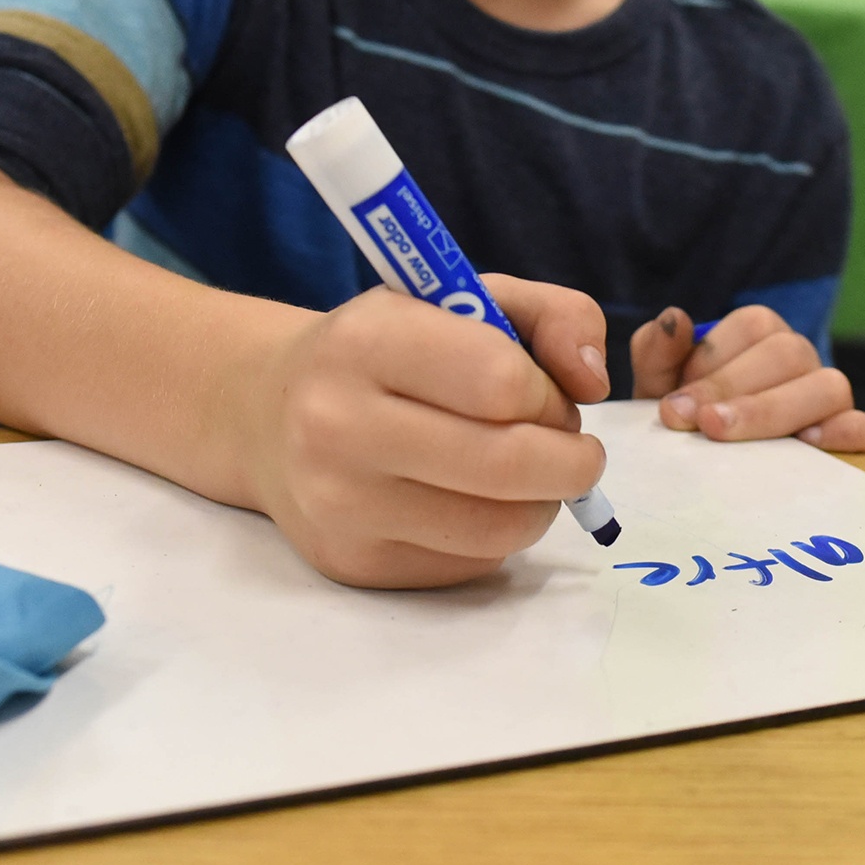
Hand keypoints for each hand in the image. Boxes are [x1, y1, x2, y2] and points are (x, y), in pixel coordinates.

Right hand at [243, 275, 611, 588]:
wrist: (270, 415)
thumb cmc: (387, 351)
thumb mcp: (460, 299)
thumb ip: (553, 315)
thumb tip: (594, 382)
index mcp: (366, 341)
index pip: (501, 382)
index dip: (548, 393)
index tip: (545, 394)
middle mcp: (338, 425)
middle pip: (508, 464)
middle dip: (570, 461)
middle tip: (574, 451)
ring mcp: (340, 505)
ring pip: (499, 528)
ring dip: (541, 504)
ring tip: (525, 475)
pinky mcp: (353, 563)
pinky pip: (470, 565)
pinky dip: (495, 536)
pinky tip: (471, 502)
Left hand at [629, 305, 864, 451]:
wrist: (702, 470)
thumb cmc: (687, 421)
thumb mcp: (661, 390)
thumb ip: (657, 353)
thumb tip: (674, 318)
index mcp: (761, 337)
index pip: (754, 326)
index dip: (713, 360)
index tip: (674, 404)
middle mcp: (800, 362)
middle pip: (790, 353)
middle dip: (734, 388)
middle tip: (696, 422)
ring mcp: (830, 402)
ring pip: (830, 386)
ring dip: (774, 410)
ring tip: (726, 434)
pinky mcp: (853, 442)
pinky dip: (850, 435)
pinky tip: (808, 446)